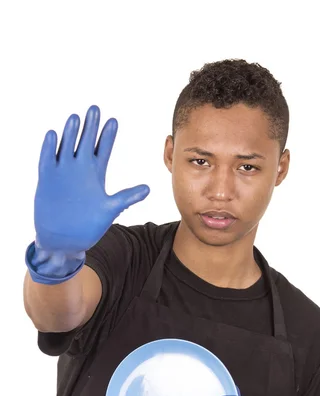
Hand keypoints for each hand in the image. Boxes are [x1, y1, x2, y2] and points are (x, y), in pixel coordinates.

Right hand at [26, 105, 149, 282]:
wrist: (64, 238)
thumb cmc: (87, 224)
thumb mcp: (110, 209)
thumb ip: (128, 197)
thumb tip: (148, 189)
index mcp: (95, 174)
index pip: (102, 149)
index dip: (107, 136)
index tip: (113, 121)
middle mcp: (79, 169)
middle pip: (84, 142)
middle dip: (90, 127)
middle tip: (95, 109)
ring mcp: (62, 173)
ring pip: (66, 147)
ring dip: (70, 134)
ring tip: (76, 118)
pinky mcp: (47, 179)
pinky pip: (47, 160)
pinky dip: (50, 149)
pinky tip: (53, 135)